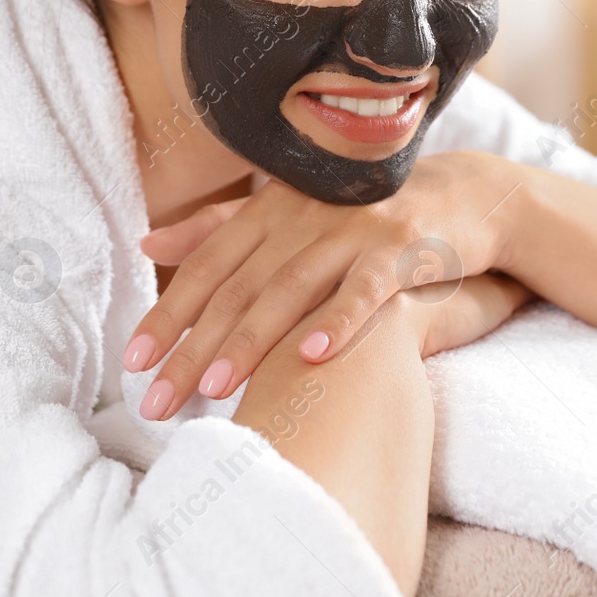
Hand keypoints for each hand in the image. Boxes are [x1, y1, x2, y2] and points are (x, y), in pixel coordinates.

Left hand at [124, 150, 528, 420]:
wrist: (464, 195)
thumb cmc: (361, 214)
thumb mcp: (289, 212)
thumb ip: (218, 227)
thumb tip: (146, 241)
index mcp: (271, 209)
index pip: (208, 265)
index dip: (169, 311)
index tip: (132, 360)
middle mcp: (304, 216)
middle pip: (238, 286)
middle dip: (193, 345)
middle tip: (156, 400)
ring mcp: (353, 231)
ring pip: (292, 289)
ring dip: (253, 339)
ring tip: (214, 387)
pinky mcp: (402, 250)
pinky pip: (367, 290)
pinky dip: (340, 321)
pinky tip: (312, 357)